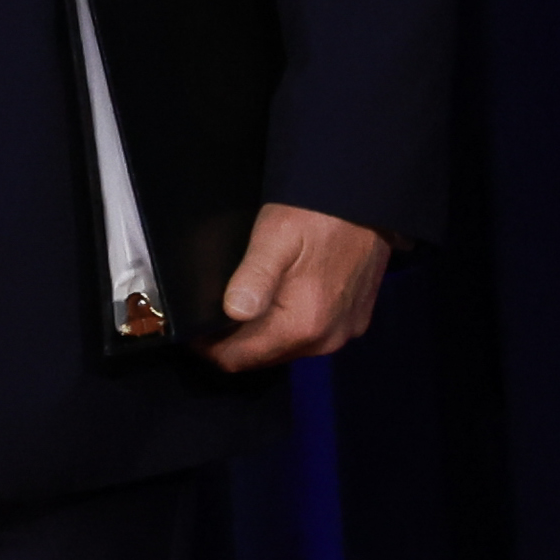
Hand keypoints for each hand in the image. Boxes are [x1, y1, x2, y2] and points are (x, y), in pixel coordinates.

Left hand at [204, 202, 390, 372]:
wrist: (369, 200)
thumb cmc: (319, 213)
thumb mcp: (276, 236)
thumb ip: (254, 277)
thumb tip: (232, 312)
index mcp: (303, 324)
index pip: (240, 358)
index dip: (208, 348)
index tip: (189, 330)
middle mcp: (326, 339)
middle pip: (263, 357)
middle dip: (232, 341)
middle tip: (209, 313)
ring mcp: (343, 332)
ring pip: (286, 347)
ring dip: (260, 333)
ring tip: (236, 304)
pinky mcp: (354, 320)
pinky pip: (310, 334)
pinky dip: (287, 324)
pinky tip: (275, 299)